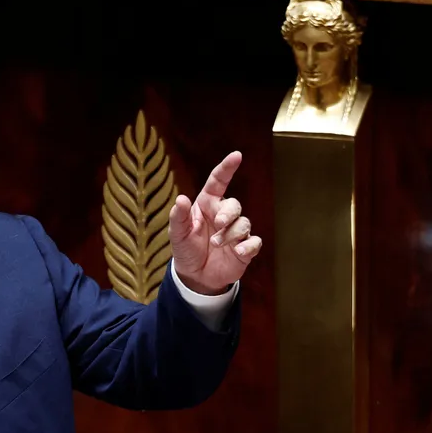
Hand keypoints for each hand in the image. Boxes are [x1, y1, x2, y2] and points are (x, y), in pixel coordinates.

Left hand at [169, 151, 261, 294]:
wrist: (195, 276)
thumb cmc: (186, 249)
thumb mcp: (177, 234)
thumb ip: (178, 217)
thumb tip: (180, 199)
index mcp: (207, 205)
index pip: (218, 182)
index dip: (227, 168)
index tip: (237, 155)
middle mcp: (224, 215)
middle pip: (235, 204)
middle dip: (228, 212)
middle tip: (218, 223)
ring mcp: (236, 232)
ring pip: (244, 224)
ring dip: (231, 234)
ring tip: (216, 244)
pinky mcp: (245, 249)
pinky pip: (255, 242)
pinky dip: (248, 246)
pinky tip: (239, 251)